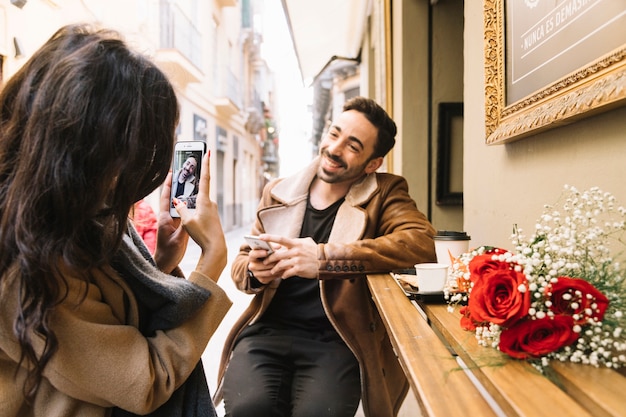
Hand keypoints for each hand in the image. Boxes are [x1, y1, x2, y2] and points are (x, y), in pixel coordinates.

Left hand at [154, 171, 188, 272]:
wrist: (164, 264)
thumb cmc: (168, 253)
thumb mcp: (178, 240)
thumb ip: (184, 227)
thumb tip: (190, 215)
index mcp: (164, 219)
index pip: (165, 197)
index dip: (168, 184)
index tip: (171, 171)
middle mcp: (167, 217)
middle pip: (171, 197)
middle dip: (176, 184)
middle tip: (183, 172)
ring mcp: (172, 221)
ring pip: (177, 203)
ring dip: (182, 193)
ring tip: (189, 182)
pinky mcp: (176, 226)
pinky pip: (181, 211)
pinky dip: (186, 204)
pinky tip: (193, 199)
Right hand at [174, 152, 226, 280]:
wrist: (216, 247)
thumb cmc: (202, 234)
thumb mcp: (187, 221)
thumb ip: (182, 209)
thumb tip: (178, 201)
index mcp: (204, 200)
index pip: (205, 178)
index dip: (206, 164)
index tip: (208, 151)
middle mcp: (210, 203)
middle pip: (199, 189)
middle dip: (194, 182)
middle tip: (191, 173)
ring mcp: (212, 210)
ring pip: (198, 201)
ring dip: (192, 200)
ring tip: (185, 204)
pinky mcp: (212, 217)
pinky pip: (201, 208)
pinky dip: (194, 209)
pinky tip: (190, 217)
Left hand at [255, 234, 318, 279]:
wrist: (325, 262)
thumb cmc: (315, 251)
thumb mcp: (307, 242)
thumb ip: (296, 241)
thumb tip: (286, 242)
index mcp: (296, 243)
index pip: (281, 239)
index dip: (270, 237)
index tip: (260, 237)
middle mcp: (296, 251)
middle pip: (277, 254)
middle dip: (269, 259)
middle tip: (264, 262)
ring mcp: (297, 260)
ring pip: (280, 265)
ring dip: (274, 269)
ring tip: (272, 271)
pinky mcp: (299, 269)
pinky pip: (287, 273)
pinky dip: (283, 275)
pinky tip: (283, 276)